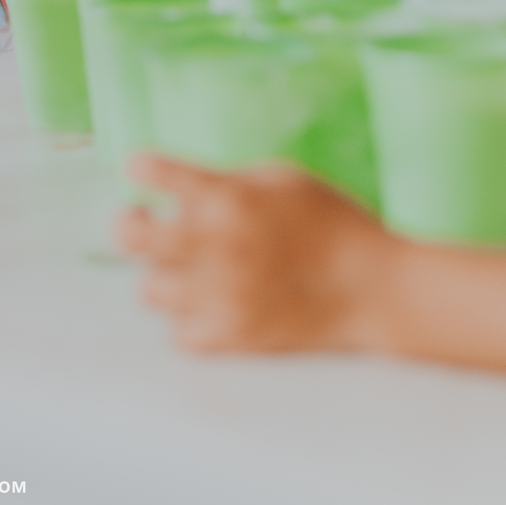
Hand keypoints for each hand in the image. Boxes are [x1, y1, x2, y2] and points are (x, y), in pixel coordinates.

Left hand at [119, 153, 396, 353]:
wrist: (375, 287)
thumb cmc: (331, 222)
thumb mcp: (281, 177)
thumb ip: (227, 180)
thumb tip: (180, 189)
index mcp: (229, 198)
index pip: (155, 173)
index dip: (141, 167)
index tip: (140, 168)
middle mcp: (216, 246)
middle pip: (130, 236)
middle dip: (131, 223)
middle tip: (145, 221)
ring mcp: (222, 296)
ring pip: (149, 288)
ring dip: (164, 274)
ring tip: (188, 267)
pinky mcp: (234, 337)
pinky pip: (180, 333)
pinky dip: (188, 318)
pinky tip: (208, 301)